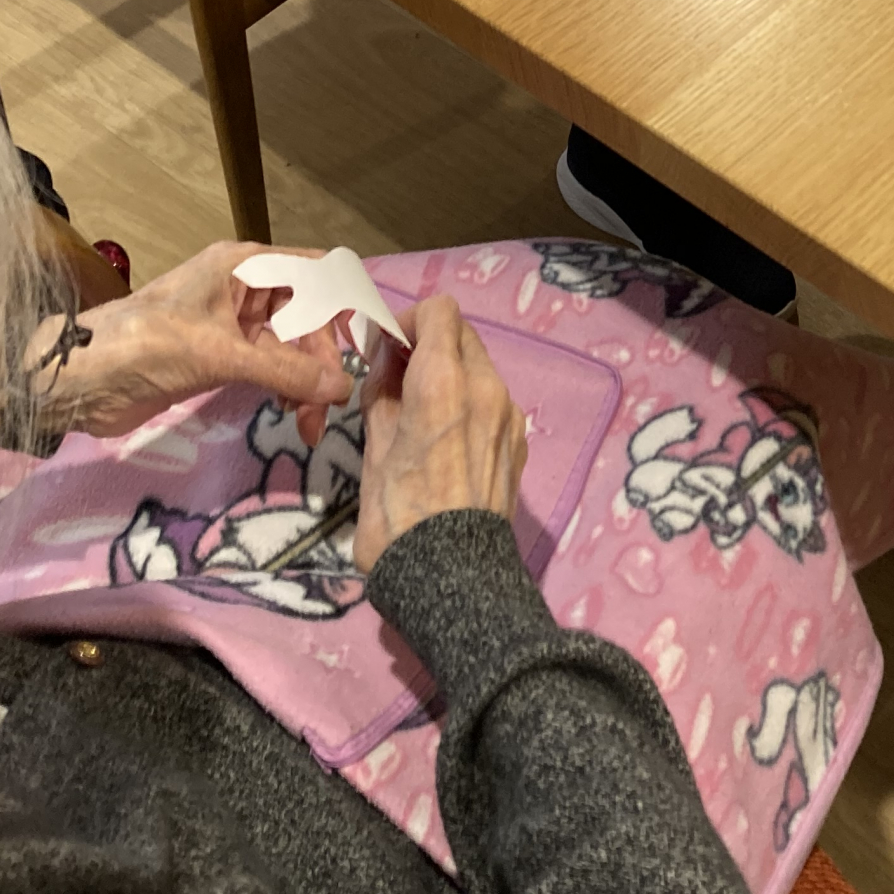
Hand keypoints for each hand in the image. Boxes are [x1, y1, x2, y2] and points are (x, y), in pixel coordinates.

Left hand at [33, 242, 355, 442]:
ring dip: (305, 381)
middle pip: (309, 316)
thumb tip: (342, 389)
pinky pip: (270, 365)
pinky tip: (288, 413)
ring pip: (291, 345)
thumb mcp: (218, 354)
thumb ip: (284, 371)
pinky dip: (284, 388)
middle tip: (325, 410)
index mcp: (245, 265)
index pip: (317, 271)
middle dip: (321, 360)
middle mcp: (245, 286)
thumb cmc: (145, 346)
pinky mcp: (221, 355)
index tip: (370, 344)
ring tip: (305, 425)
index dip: (348, 302)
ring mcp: (233, 322)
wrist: (80, 381)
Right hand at [353, 294, 527, 571]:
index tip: (387, 348)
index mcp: (444, 383)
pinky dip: (469, 402)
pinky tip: (447, 441)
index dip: (409, 321)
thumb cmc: (398, 517)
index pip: (440, 311)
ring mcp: (510, 416)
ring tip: (421, 415)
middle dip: (430, 345)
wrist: (453, 581)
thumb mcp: (373, 449)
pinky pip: (493, 401)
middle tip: (398, 379)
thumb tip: (386, 357)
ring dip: (451, 374)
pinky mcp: (520, 442)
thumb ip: (382, 391)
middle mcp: (487, 388)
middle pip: (462, 335)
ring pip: (480, 367)